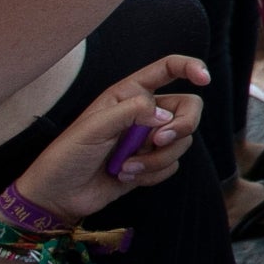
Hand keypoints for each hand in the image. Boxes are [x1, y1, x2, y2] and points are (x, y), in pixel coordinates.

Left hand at [13, 55, 209, 220]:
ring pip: (181, 142)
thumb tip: (166, 116)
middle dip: (181, 126)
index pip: (168, 69)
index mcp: (129, 94)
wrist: (59, 196)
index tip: (204, 79)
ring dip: (156, 159)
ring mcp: (149, 139)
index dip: (190, 67)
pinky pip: (172, 165)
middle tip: (158, 141)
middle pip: (189, 109)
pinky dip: (153, 174)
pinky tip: (127, 177)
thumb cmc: (68, 155)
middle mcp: (144, 113)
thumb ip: (131, 112)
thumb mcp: (93, 127)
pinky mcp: (151, 164)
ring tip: (126, 168)